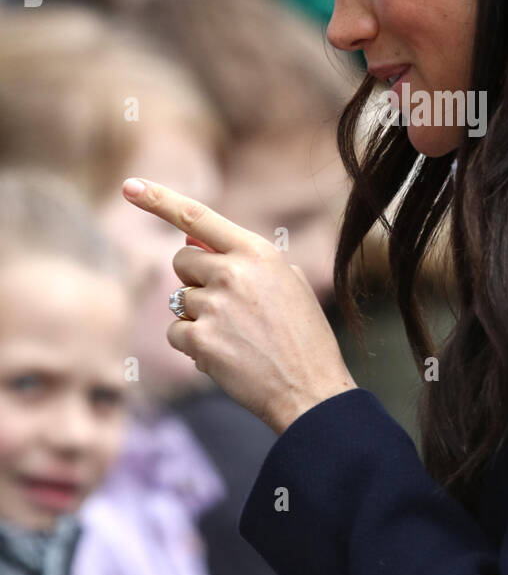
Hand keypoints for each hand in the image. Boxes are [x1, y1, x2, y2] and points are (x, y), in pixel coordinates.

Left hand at [121, 177, 357, 433]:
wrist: (310, 388)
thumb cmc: (303, 337)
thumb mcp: (288, 283)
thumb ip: (250, 262)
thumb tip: (211, 253)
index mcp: (257, 252)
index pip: (197, 216)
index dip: (158, 199)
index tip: (129, 186)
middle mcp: (232, 272)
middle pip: (182, 261)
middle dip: (194, 279)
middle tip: (224, 304)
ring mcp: (214, 306)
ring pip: (180, 301)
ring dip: (198, 317)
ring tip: (236, 337)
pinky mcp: (200, 339)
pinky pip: (176, 332)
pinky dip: (192, 345)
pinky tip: (223, 355)